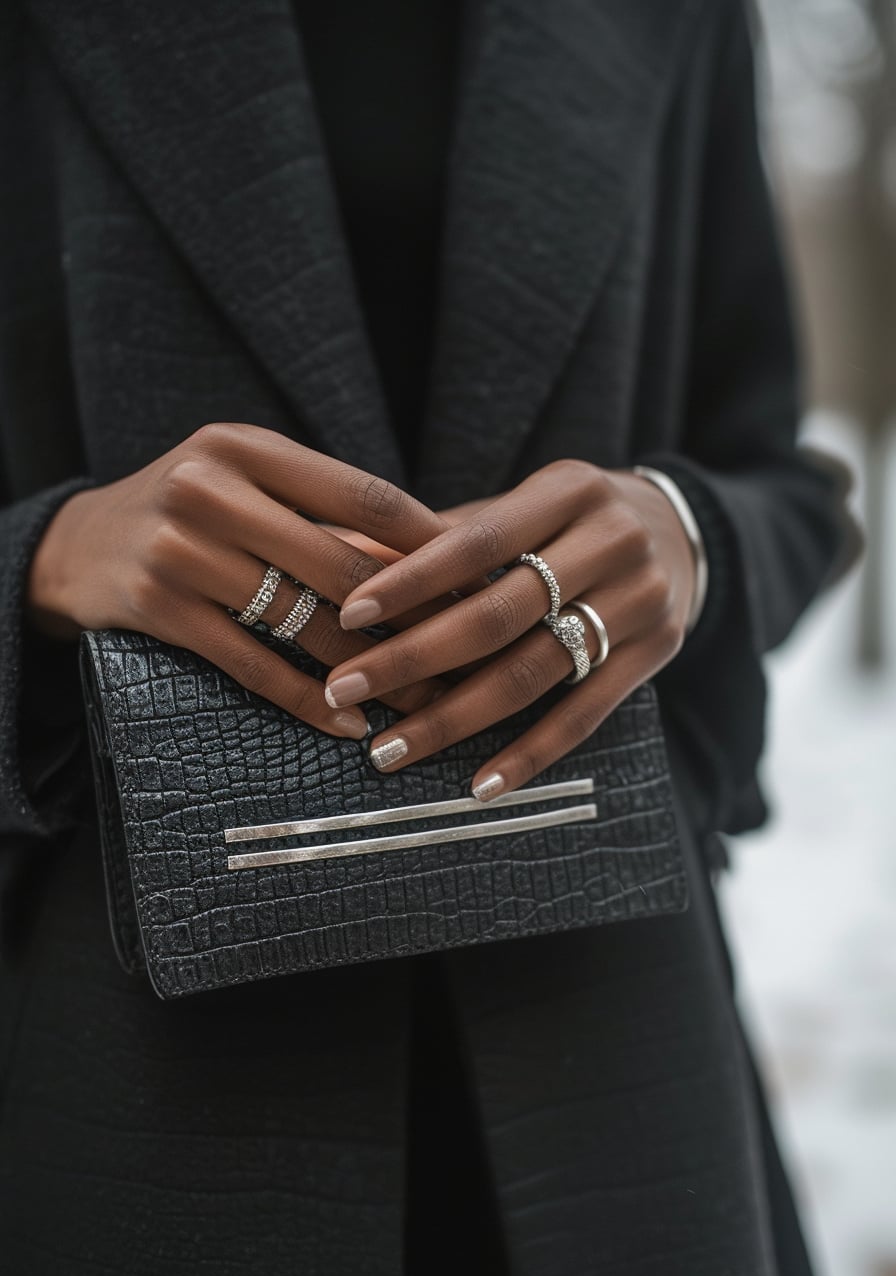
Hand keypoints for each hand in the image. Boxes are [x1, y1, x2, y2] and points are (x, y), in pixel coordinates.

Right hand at [27, 423, 448, 737]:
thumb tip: (436, 559)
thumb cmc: (189, 512)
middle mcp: (210, 488)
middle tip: (469, 656)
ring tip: (423, 703)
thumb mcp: (245, 484)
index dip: (432, 543)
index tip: (484, 580)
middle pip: (344, 564)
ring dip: (374, 671)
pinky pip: (255, 664)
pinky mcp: (158, 607)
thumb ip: (322, 512)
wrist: (76, 545)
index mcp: (246, 446)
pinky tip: (351, 721)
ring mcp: (180, 548)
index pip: (365, 494)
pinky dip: (311, 699)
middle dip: (416, 619)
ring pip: (306, 621)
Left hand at [323, 459, 695, 790]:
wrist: (684, 533)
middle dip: (412, 657)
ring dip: (453, 719)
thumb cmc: (571, 520)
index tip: (349, 614)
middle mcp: (613, 542)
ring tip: (390, 750)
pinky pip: (584, 715)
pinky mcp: (658, 653)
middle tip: (344, 689)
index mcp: (570, 490)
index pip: (479, 540)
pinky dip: (529, 754)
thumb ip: (444, 532)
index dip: (411, 579)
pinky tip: (479, 786)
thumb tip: (342, 553)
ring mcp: (641, 601)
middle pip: (499, 614)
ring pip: (533, 672)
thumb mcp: (524, 503)